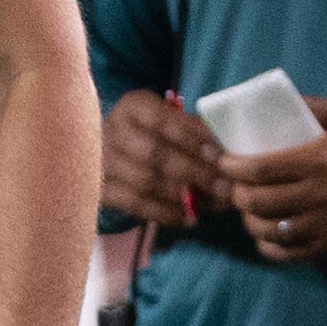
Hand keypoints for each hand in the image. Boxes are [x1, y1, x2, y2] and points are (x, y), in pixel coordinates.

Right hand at [100, 90, 223, 226]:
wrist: (107, 153)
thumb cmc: (150, 134)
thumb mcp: (167, 121)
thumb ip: (192, 131)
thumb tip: (225, 150)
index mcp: (133, 107)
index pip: (162, 120)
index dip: (191, 139)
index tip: (218, 155)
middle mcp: (112, 130)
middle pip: (153, 153)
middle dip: (193, 171)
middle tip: (223, 187)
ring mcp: (102, 162)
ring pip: (145, 181)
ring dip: (184, 196)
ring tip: (213, 205)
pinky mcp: (101, 189)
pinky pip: (136, 205)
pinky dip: (166, 213)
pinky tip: (189, 219)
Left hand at [221, 97, 326, 263]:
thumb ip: (311, 106)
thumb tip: (276, 101)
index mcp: (317, 161)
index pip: (259, 169)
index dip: (233, 166)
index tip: (225, 160)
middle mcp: (316, 196)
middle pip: (257, 202)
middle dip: (237, 193)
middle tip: (237, 184)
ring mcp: (322, 224)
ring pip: (268, 230)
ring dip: (249, 220)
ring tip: (249, 209)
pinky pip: (287, 254)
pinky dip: (268, 246)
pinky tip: (266, 234)